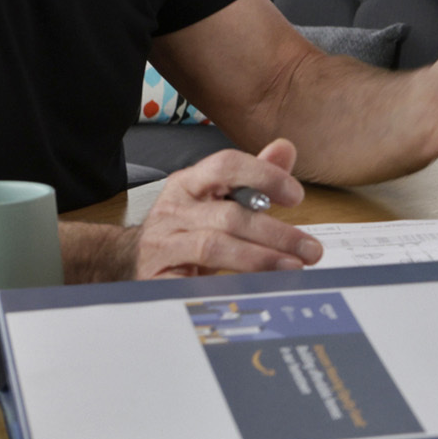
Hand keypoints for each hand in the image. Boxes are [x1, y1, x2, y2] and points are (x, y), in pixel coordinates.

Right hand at [132, 139, 321, 278]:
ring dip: (259, 258)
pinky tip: (254, 289)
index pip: (226, 165)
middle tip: (309, 249)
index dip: (264, 176)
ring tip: (292, 267)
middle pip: (229, 215)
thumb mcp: (216, 198)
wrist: (128, 260)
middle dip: (276, 233)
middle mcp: (174, 209)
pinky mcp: (157, 277)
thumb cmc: (184, 228)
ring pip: (214, 246)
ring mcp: (164, 243)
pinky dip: (227, 285)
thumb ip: (253, 176)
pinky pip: (195, 281)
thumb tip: (285, 149)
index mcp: (190, 182)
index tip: (297, 196)